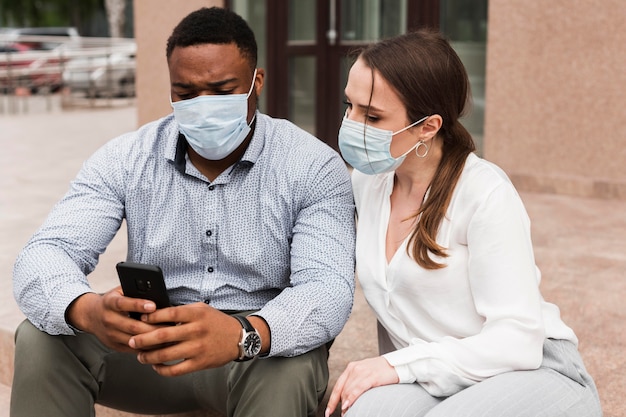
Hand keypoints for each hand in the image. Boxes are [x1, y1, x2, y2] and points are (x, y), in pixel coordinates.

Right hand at [66, 286, 162, 351]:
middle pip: (132, 326)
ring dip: (152, 340)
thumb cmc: (111, 301)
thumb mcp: (119, 291)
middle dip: (153, 327)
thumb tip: (156, 293)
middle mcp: (108, 319)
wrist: (91, 316)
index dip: (138, 304)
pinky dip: (148, 348)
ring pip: (134, 340)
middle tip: (170, 326)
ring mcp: (110, 334)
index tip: (153, 305)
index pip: (123, 304)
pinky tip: (160, 345)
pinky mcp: (114, 346)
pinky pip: (133, 349)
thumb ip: (134, 291)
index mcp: (109, 303)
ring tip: (169, 336)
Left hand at [128, 303, 242, 375]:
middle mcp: (196, 330)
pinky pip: (175, 370)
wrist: (238, 337)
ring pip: (166, 355)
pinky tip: (156, 366)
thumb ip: (182, 311)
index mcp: (196, 314)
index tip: (140, 320)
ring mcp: (197, 348)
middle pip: (162, 336)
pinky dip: (162, 370)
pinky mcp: (199, 363)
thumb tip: (156, 314)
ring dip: (148, 356)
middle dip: (142, 339)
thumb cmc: (216, 322)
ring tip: (140, 356)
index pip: (168, 314)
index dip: (151, 317)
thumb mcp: (201, 309)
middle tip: (132, 341)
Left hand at [325, 356, 398, 415]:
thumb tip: (347, 398)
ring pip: (348, 391)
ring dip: (345, 405)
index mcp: (351, 368)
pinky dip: (351, 398)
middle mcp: (354, 369)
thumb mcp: (364, 374)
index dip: (331, 401)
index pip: (337, 386)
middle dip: (339, 405)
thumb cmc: (381, 371)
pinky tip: (347, 405)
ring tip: (346, 413)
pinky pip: (357, 389)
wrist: (396, 364)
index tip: (327, 412)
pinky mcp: (371, 376)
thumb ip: (355, 382)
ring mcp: (362, 372)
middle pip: (342, 390)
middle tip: (342, 414)